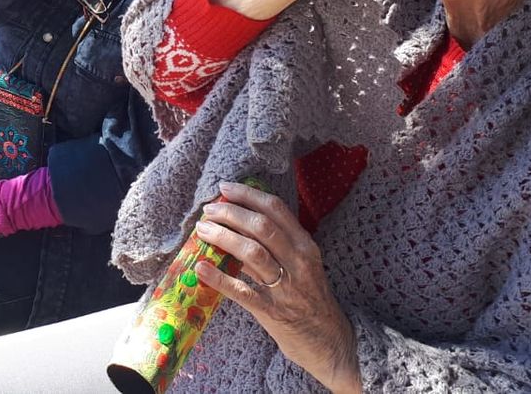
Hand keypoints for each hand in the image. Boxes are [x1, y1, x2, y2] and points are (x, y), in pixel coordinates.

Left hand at [193, 182, 361, 393]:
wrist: (330, 342)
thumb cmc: (311, 299)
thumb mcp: (303, 266)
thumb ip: (279, 245)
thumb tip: (238, 224)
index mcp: (306, 246)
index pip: (276, 209)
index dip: (248, 194)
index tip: (224, 188)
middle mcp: (299, 262)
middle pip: (261, 226)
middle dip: (231, 213)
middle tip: (208, 211)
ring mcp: (287, 287)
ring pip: (252, 252)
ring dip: (223, 237)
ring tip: (202, 231)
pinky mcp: (273, 311)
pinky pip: (242, 291)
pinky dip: (218, 278)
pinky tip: (200, 268)